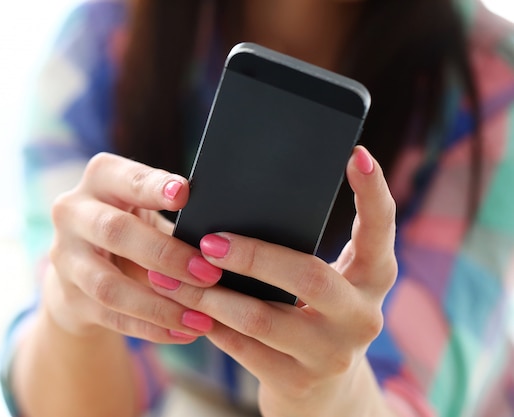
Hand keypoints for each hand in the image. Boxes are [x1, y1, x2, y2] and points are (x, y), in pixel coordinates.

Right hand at [45, 152, 222, 342]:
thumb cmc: (132, 228)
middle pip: (114, 231)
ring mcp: (65, 258)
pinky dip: (151, 328)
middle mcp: (73, 213)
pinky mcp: (70, 297)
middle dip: (165, 254)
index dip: (152, 186)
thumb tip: (221, 238)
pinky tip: (183, 332)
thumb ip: (173, 215)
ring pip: (109, 285)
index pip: (125, 178)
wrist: (83, 268)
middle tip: (208, 273)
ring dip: (159, 305)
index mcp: (100, 179)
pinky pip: (112, 317)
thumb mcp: (146, 210)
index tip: (184, 194)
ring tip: (200, 318)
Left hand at [149, 146, 397, 415]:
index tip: (357, 153)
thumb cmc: (315, 318)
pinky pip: (242, 348)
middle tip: (207, 241)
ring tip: (170, 274)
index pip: (381, 230)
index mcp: (372, 279)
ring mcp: (332, 353)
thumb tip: (234, 209)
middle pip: (308, 276)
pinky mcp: (298, 382)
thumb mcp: (324, 286)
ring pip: (262, 318)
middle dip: (252, 256)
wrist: (326, 396)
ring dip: (209, 294)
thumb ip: (299, 253)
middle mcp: (362, 316)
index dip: (373, 192)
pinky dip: (208, 323)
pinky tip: (184, 308)